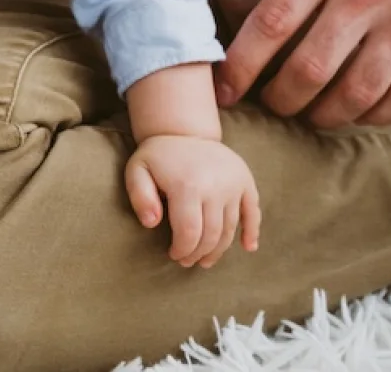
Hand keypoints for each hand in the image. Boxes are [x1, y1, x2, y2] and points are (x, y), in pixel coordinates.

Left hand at [125, 135, 259, 267]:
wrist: (183, 129)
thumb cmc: (157, 156)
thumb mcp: (137, 170)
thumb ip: (139, 197)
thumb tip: (152, 224)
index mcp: (187, 185)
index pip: (190, 233)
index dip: (183, 250)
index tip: (174, 255)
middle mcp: (215, 186)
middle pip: (212, 235)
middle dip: (198, 254)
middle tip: (188, 261)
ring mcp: (233, 184)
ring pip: (230, 228)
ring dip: (219, 249)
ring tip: (206, 259)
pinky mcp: (245, 181)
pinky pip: (253, 211)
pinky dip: (252, 231)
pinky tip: (248, 247)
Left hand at [213, 0, 390, 127]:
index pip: (270, 22)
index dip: (240, 64)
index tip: (223, 89)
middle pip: (310, 68)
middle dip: (282, 99)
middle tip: (272, 105)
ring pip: (357, 92)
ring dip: (326, 115)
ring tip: (312, 114)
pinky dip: (376, 114)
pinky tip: (360, 111)